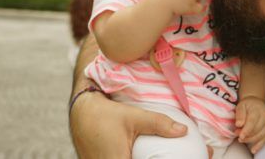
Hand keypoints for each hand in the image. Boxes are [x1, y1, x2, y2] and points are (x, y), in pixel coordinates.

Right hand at [70, 89, 187, 157]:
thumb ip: (158, 124)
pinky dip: (127, 157)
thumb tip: (183, 130)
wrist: (81, 111)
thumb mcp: (133, 116)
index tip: (162, 156)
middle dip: (145, 158)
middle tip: (157, 152)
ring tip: (148, 152)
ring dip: (137, 158)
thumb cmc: (105, 114)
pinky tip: (136, 152)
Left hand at [235, 96, 264, 153]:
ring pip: (261, 135)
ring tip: (241, 140)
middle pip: (257, 129)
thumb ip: (240, 114)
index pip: (252, 121)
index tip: (240, 136)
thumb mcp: (241, 105)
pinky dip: (259, 145)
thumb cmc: (247, 105)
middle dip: (247, 135)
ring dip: (251, 140)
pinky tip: (253, 150)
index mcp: (258, 109)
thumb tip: (239, 124)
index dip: (247, 130)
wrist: (256, 103)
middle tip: (237, 136)